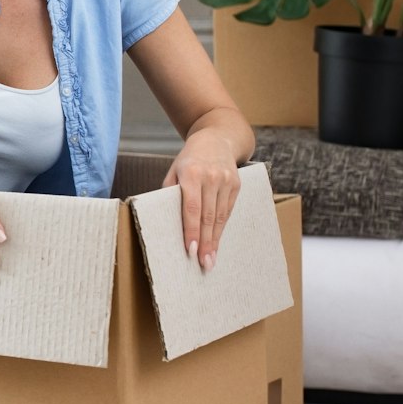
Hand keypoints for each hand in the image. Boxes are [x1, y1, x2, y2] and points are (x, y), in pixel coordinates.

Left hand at [163, 133, 240, 272]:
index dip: (191, 230)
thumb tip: (165, 219)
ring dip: (215, 240)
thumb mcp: (174, 170)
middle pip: (208, 216)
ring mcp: (226, 180)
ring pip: (220, 217)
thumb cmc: (189, 159)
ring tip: (210, 260)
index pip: (191, 207)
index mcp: (191, 173)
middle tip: (203, 264)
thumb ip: (170, 192)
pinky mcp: (237, 184)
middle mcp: (211, 177)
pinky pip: (228, 211)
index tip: (190, 249)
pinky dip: (221, 229)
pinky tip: (217, 242)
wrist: (217, 138)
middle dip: (205, 242)